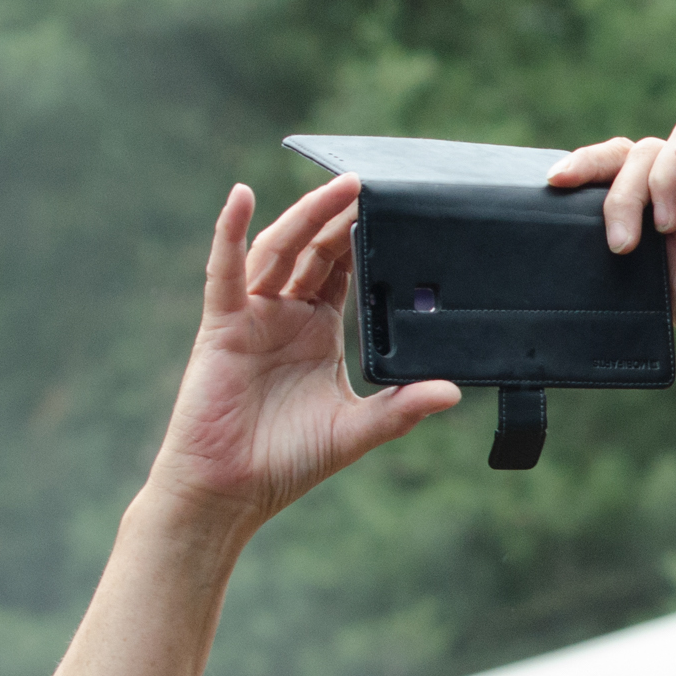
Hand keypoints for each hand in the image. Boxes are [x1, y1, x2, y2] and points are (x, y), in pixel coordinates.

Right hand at [149, 177, 458, 527]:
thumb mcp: (356, 431)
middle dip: (340, 215)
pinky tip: (241, 197)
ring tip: (338, 185)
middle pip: (314, 250)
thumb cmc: (287, 462)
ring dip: (305, 216)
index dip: (363, 236)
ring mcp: (252, 316)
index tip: (394, 206)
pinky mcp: (221, 326)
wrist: (232, 493)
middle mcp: (285, 315)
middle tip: (372, 182)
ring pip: (279, 251)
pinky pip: (225, 272)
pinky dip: (230, 233)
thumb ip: (402, 408)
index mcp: (318, 330)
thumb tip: (454, 392)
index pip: (344, 269)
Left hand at [547, 115, 675, 411]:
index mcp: (661, 199)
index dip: (587, 162)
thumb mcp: (642, 269)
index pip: (620, 159)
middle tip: (622, 241)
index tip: (555, 181)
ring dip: (661, 175)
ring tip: (663, 228)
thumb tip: (571, 212)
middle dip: (623, 189)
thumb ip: (621, 231)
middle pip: (646, 149)